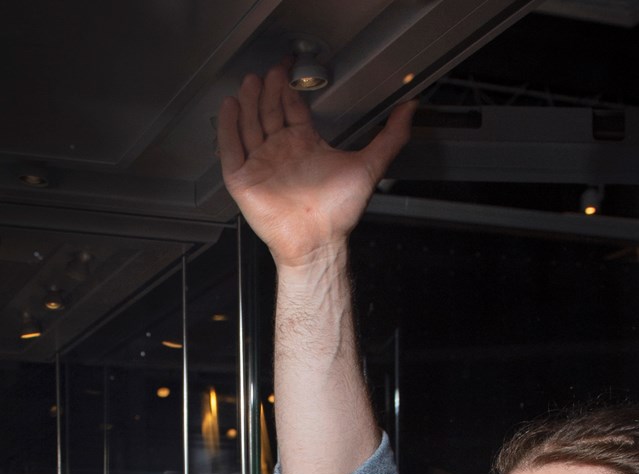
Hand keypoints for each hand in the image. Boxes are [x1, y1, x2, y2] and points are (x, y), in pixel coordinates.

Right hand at [217, 66, 415, 267]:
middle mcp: (281, 153)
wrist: (318, 240)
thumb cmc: (338, 212)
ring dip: (248, 103)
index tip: (288, 70)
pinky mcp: (244, 180)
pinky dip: (228, 128)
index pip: (291, 110)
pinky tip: (229, 107)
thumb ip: (391, 137)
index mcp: (304, 146)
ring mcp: (260, 165)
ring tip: (249, 82)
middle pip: (269, 113)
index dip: (288, 89)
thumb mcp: (370, 165)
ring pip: (249, 126)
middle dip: (268, 90)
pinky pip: (231, 149)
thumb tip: (411, 110)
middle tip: (268, 70)